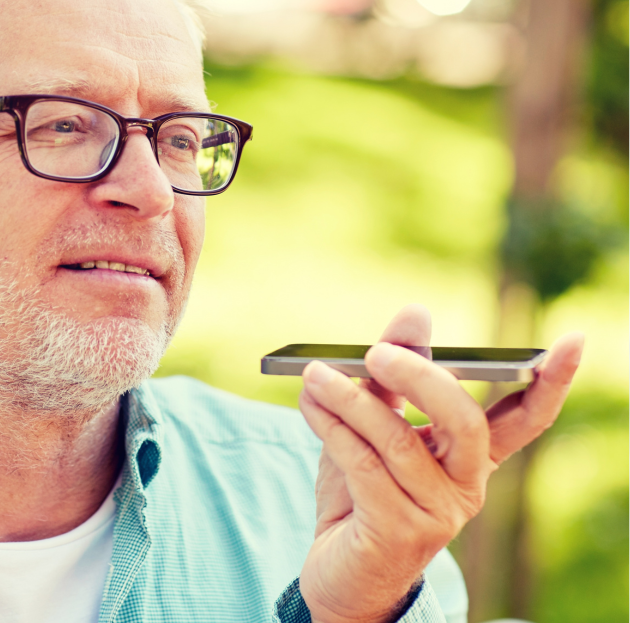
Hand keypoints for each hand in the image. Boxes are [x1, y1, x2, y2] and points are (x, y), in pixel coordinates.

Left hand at [296, 304, 582, 622]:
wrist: (336, 571)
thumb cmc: (359, 492)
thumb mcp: (373, 424)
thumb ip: (389, 374)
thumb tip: (415, 312)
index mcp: (471, 459)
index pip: (524, 418)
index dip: (551, 382)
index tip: (572, 342)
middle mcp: (466, 487)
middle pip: (466, 423)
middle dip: (422, 378)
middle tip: (377, 352)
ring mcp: (437, 513)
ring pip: (399, 440)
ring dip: (349, 399)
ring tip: (314, 373)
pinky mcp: (399, 531)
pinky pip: (365, 464)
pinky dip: (332, 426)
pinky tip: (309, 404)